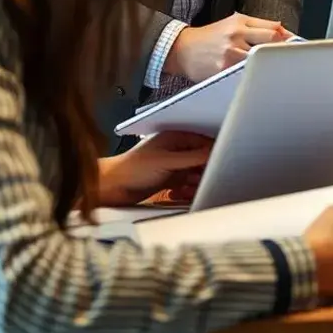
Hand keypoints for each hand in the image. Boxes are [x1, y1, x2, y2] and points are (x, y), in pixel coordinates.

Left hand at [98, 131, 212, 206]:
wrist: (111, 188)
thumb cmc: (132, 168)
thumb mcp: (167, 161)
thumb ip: (193, 157)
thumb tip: (215, 153)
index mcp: (176, 138)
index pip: (204, 143)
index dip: (213, 153)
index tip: (221, 165)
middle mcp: (177, 150)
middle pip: (202, 160)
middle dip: (203, 173)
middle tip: (199, 181)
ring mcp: (174, 165)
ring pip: (196, 175)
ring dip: (194, 184)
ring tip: (185, 189)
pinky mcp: (170, 180)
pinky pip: (187, 186)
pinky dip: (185, 191)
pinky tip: (176, 194)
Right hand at [166, 12, 291, 82]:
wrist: (181, 49)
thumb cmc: (211, 36)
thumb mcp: (234, 22)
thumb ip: (260, 25)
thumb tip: (284, 31)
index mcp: (240, 24)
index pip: (273, 30)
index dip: (288, 39)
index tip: (298, 46)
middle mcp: (235, 39)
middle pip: (269, 46)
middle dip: (282, 54)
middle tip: (293, 62)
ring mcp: (228, 57)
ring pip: (259, 64)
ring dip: (269, 68)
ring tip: (279, 73)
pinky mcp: (221, 73)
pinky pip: (244, 77)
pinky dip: (254, 79)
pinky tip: (260, 81)